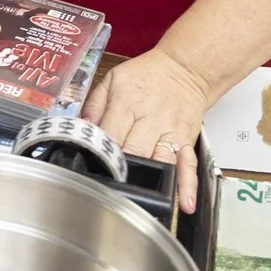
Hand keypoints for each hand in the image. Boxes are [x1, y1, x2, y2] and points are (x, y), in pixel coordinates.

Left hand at [83, 46, 211, 214]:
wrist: (185, 68)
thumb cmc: (147, 75)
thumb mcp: (113, 78)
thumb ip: (94, 104)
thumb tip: (81, 127)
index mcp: (126, 102)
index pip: (108, 133)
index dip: (98, 152)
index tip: (89, 166)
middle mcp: (149, 118)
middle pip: (132, 151)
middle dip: (119, 169)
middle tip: (107, 183)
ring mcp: (170, 131)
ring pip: (158, 161)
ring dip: (146, 179)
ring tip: (135, 198)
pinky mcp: (186, 140)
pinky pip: (188, 164)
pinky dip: (187, 185)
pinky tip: (184, 203)